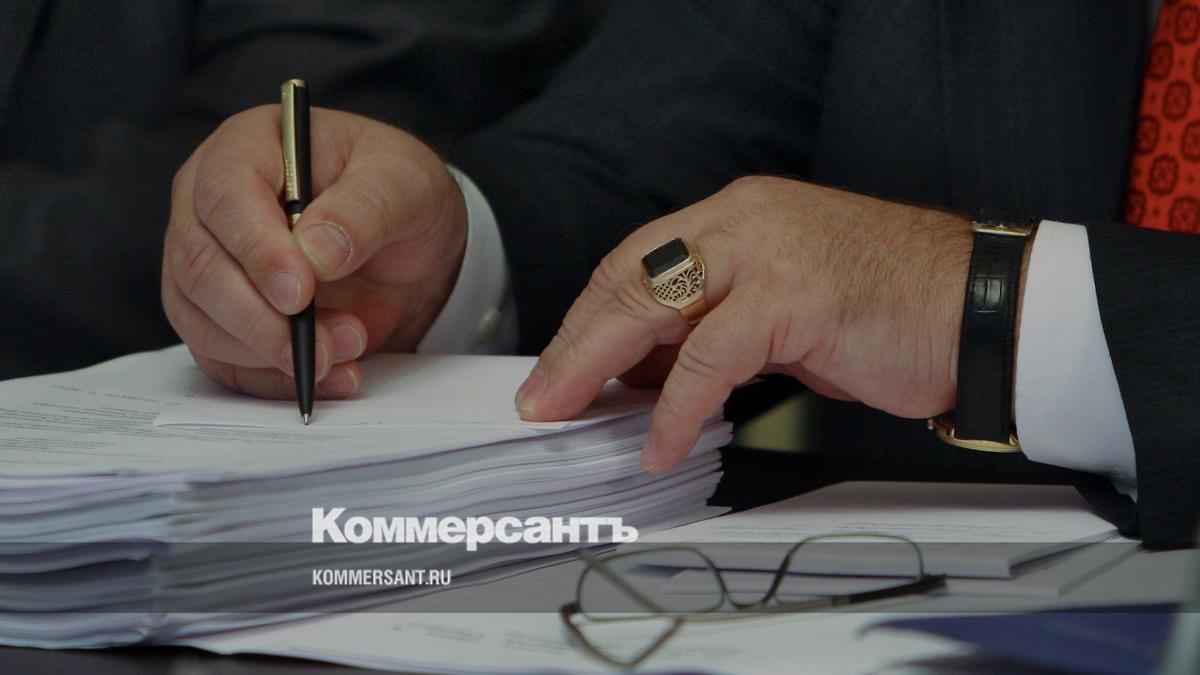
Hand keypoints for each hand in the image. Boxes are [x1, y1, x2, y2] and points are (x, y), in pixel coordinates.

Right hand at [162, 106, 465, 397]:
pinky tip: (329, 378)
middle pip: (199, 267)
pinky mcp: (220, 319)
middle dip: (262, 319)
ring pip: (202, 322)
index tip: (300, 293)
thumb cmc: (398, 193)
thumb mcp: (405, 183)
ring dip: (272, 353)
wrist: (409, 243)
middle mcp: (209, 205)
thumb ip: (365, 210)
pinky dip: (274, 381)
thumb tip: (316, 252)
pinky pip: (224, 362)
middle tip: (325, 344)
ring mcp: (206, 264)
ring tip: (346, 350)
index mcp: (248, 148)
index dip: (256, 249)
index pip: (225, 196)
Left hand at [515, 176, 975, 471]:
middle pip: (629, 279)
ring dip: (599, 368)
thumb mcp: (785, 309)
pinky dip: (676, 407)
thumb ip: (716, 328)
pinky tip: (658, 442)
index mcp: (738, 216)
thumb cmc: (891, 309)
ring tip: (569, 414)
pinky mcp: (793, 298)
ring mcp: (767, 253)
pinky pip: (709, 360)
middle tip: (541, 395)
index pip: (636, 261)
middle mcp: (743, 221)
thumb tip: (649, 373)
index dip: (590, 317)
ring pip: (652, 307)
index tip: (561, 363)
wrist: (980, 307)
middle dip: (576, 343)